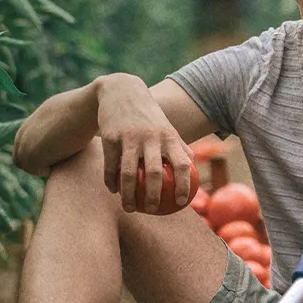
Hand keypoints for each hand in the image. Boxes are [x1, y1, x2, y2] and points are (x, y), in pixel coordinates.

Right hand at [95, 76, 192, 214]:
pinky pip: (110, 166)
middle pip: (154, 173)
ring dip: (128, 195)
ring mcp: (129, 137)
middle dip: (154, 196)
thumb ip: (179, 147)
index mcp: (168, 136)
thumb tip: (192, 170)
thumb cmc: (148, 116)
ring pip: (128, 173)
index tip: (183, 203)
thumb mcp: (166, 127)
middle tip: (153, 210)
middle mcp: (150, 136)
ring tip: (130, 209)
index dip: (184, 186)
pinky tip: (113, 191)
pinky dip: (111, 181)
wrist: (121, 92)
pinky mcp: (110, 137)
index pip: (182, 165)